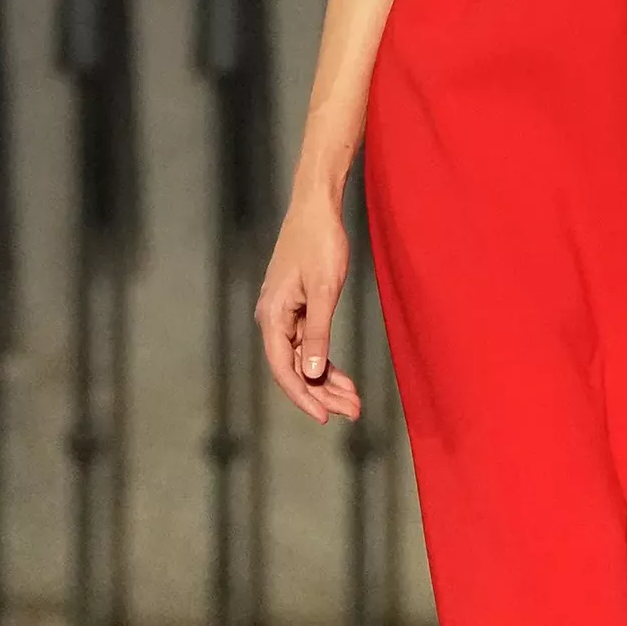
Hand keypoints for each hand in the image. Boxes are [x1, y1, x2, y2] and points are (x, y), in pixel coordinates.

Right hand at [255, 193, 362, 422]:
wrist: (317, 208)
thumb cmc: (320, 243)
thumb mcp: (324, 290)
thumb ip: (317, 334)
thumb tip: (311, 373)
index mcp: (272, 316)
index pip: (284, 369)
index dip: (304, 396)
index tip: (325, 417)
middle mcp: (273, 319)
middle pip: (294, 369)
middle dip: (322, 394)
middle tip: (353, 412)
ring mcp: (284, 315)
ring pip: (303, 360)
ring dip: (327, 383)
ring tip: (354, 402)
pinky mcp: (297, 309)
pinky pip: (309, 345)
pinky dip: (326, 363)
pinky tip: (344, 379)